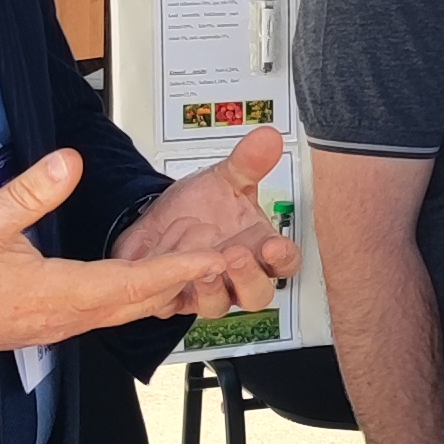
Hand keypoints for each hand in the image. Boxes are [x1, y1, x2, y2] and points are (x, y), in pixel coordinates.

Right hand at [0, 141, 293, 353]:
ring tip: (193, 270)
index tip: (214, 257)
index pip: (134, 283)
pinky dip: (130, 299)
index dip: (178, 269)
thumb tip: (69, 163)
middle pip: (139, 303)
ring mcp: (55, 325)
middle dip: (183, 283)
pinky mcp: (44, 324)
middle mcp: (65, 317)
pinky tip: (138, 285)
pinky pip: (101, 313)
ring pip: (122, 311)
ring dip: (159, 292)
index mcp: (58, 293)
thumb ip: (30, 191)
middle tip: (222, 263)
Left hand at [109, 127, 299, 304]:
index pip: (285, 263)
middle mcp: (237, 275)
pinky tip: (169, 272)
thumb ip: (248, 162)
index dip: (284, 258)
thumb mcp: (224, 178)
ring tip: (203, 266)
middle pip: (257, 294)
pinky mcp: (175, 297)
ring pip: (218, 305)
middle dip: (248, 278)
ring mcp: (208, 289)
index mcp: (258, 248)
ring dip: (212, 289)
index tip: (275, 246)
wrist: (158, 218)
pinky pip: (176, 304)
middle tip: (235, 256)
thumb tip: (268, 137)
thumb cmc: (201, 205)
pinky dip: (172, 291)